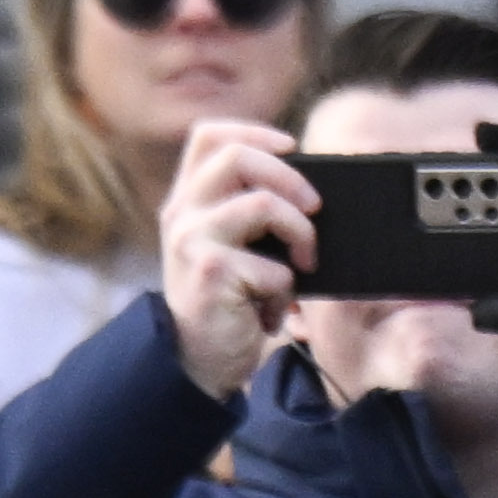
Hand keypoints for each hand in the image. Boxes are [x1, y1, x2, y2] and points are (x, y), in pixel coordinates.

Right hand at [160, 117, 316, 398]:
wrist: (196, 365)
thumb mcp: (228, 247)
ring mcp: (192, 242)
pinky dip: (283, 292)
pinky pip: (272, 266)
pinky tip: (269, 313)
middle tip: (315, 209)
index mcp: (186, 201)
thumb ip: (245, 209)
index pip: (209, 135)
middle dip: (291, 178)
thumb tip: (307, 186)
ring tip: (303, 266)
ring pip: (263, 204)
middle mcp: (182, 215)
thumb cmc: (225, 304)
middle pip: (239, 156)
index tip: (292, 148)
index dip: (255, 131)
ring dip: (299, 234)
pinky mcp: (211, 273)